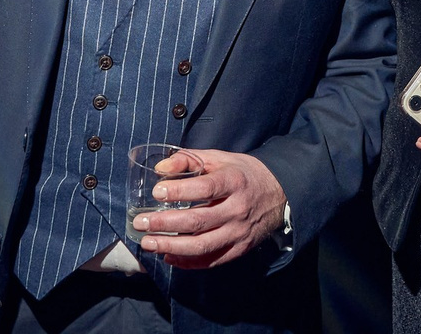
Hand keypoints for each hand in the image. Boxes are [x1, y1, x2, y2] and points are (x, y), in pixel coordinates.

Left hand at [135, 148, 286, 267]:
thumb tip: (159, 168)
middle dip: (165, 224)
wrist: (279, 194)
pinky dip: (188, 262)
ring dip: (171, 246)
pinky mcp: (239, 249)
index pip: (205, 188)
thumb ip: (189, 160)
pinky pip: (211, 260)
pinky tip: (168, 256)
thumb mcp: (220, 159)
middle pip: (198, 221)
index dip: (179, 191)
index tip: (157, 192)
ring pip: (202, 246)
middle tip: (141, 223)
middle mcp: (237, 209)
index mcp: (234, 182)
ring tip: (148, 243)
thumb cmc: (243, 174)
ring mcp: (239, 232)